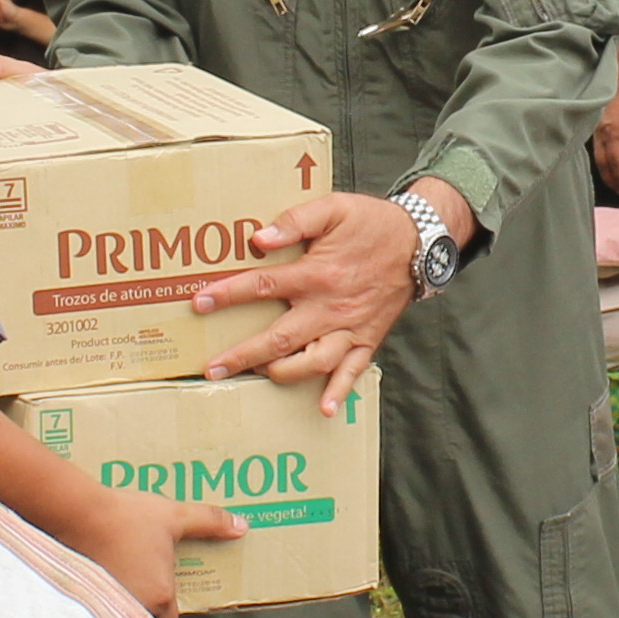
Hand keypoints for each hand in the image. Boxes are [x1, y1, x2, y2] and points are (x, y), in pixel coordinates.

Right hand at [50, 477, 229, 617]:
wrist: (79, 513)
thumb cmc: (126, 517)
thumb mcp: (174, 516)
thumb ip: (209, 522)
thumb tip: (240, 525)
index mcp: (160, 595)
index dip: (169, 604)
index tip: (164, 586)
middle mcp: (135, 607)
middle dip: (146, 603)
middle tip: (142, 578)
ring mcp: (108, 605)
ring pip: (123, 613)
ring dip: (125, 600)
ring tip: (122, 574)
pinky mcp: (86, 598)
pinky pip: (100, 606)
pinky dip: (102, 596)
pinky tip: (100, 574)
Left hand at [196, 187, 437, 399]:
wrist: (420, 243)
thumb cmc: (371, 223)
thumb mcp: (333, 208)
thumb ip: (295, 220)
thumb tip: (259, 238)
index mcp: (316, 274)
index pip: (262, 286)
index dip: (228, 294)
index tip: (199, 303)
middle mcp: (329, 307)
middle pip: (279, 337)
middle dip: (243, 354)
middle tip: (212, 368)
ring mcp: (349, 327)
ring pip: (312, 362)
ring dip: (282, 373)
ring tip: (256, 376)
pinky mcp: (368, 339)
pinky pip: (354, 371)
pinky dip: (340, 392)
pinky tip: (325, 409)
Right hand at [591, 68, 618, 193]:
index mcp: (613, 133)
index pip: (617, 163)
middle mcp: (600, 134)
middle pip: (604, 164)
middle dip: (613, 180)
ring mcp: (595, 130)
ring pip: (598, 158)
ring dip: (607, 173)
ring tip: (617, 183)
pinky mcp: (594, 126)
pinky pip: (597, 149)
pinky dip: (603, 161)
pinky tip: (609, 166)